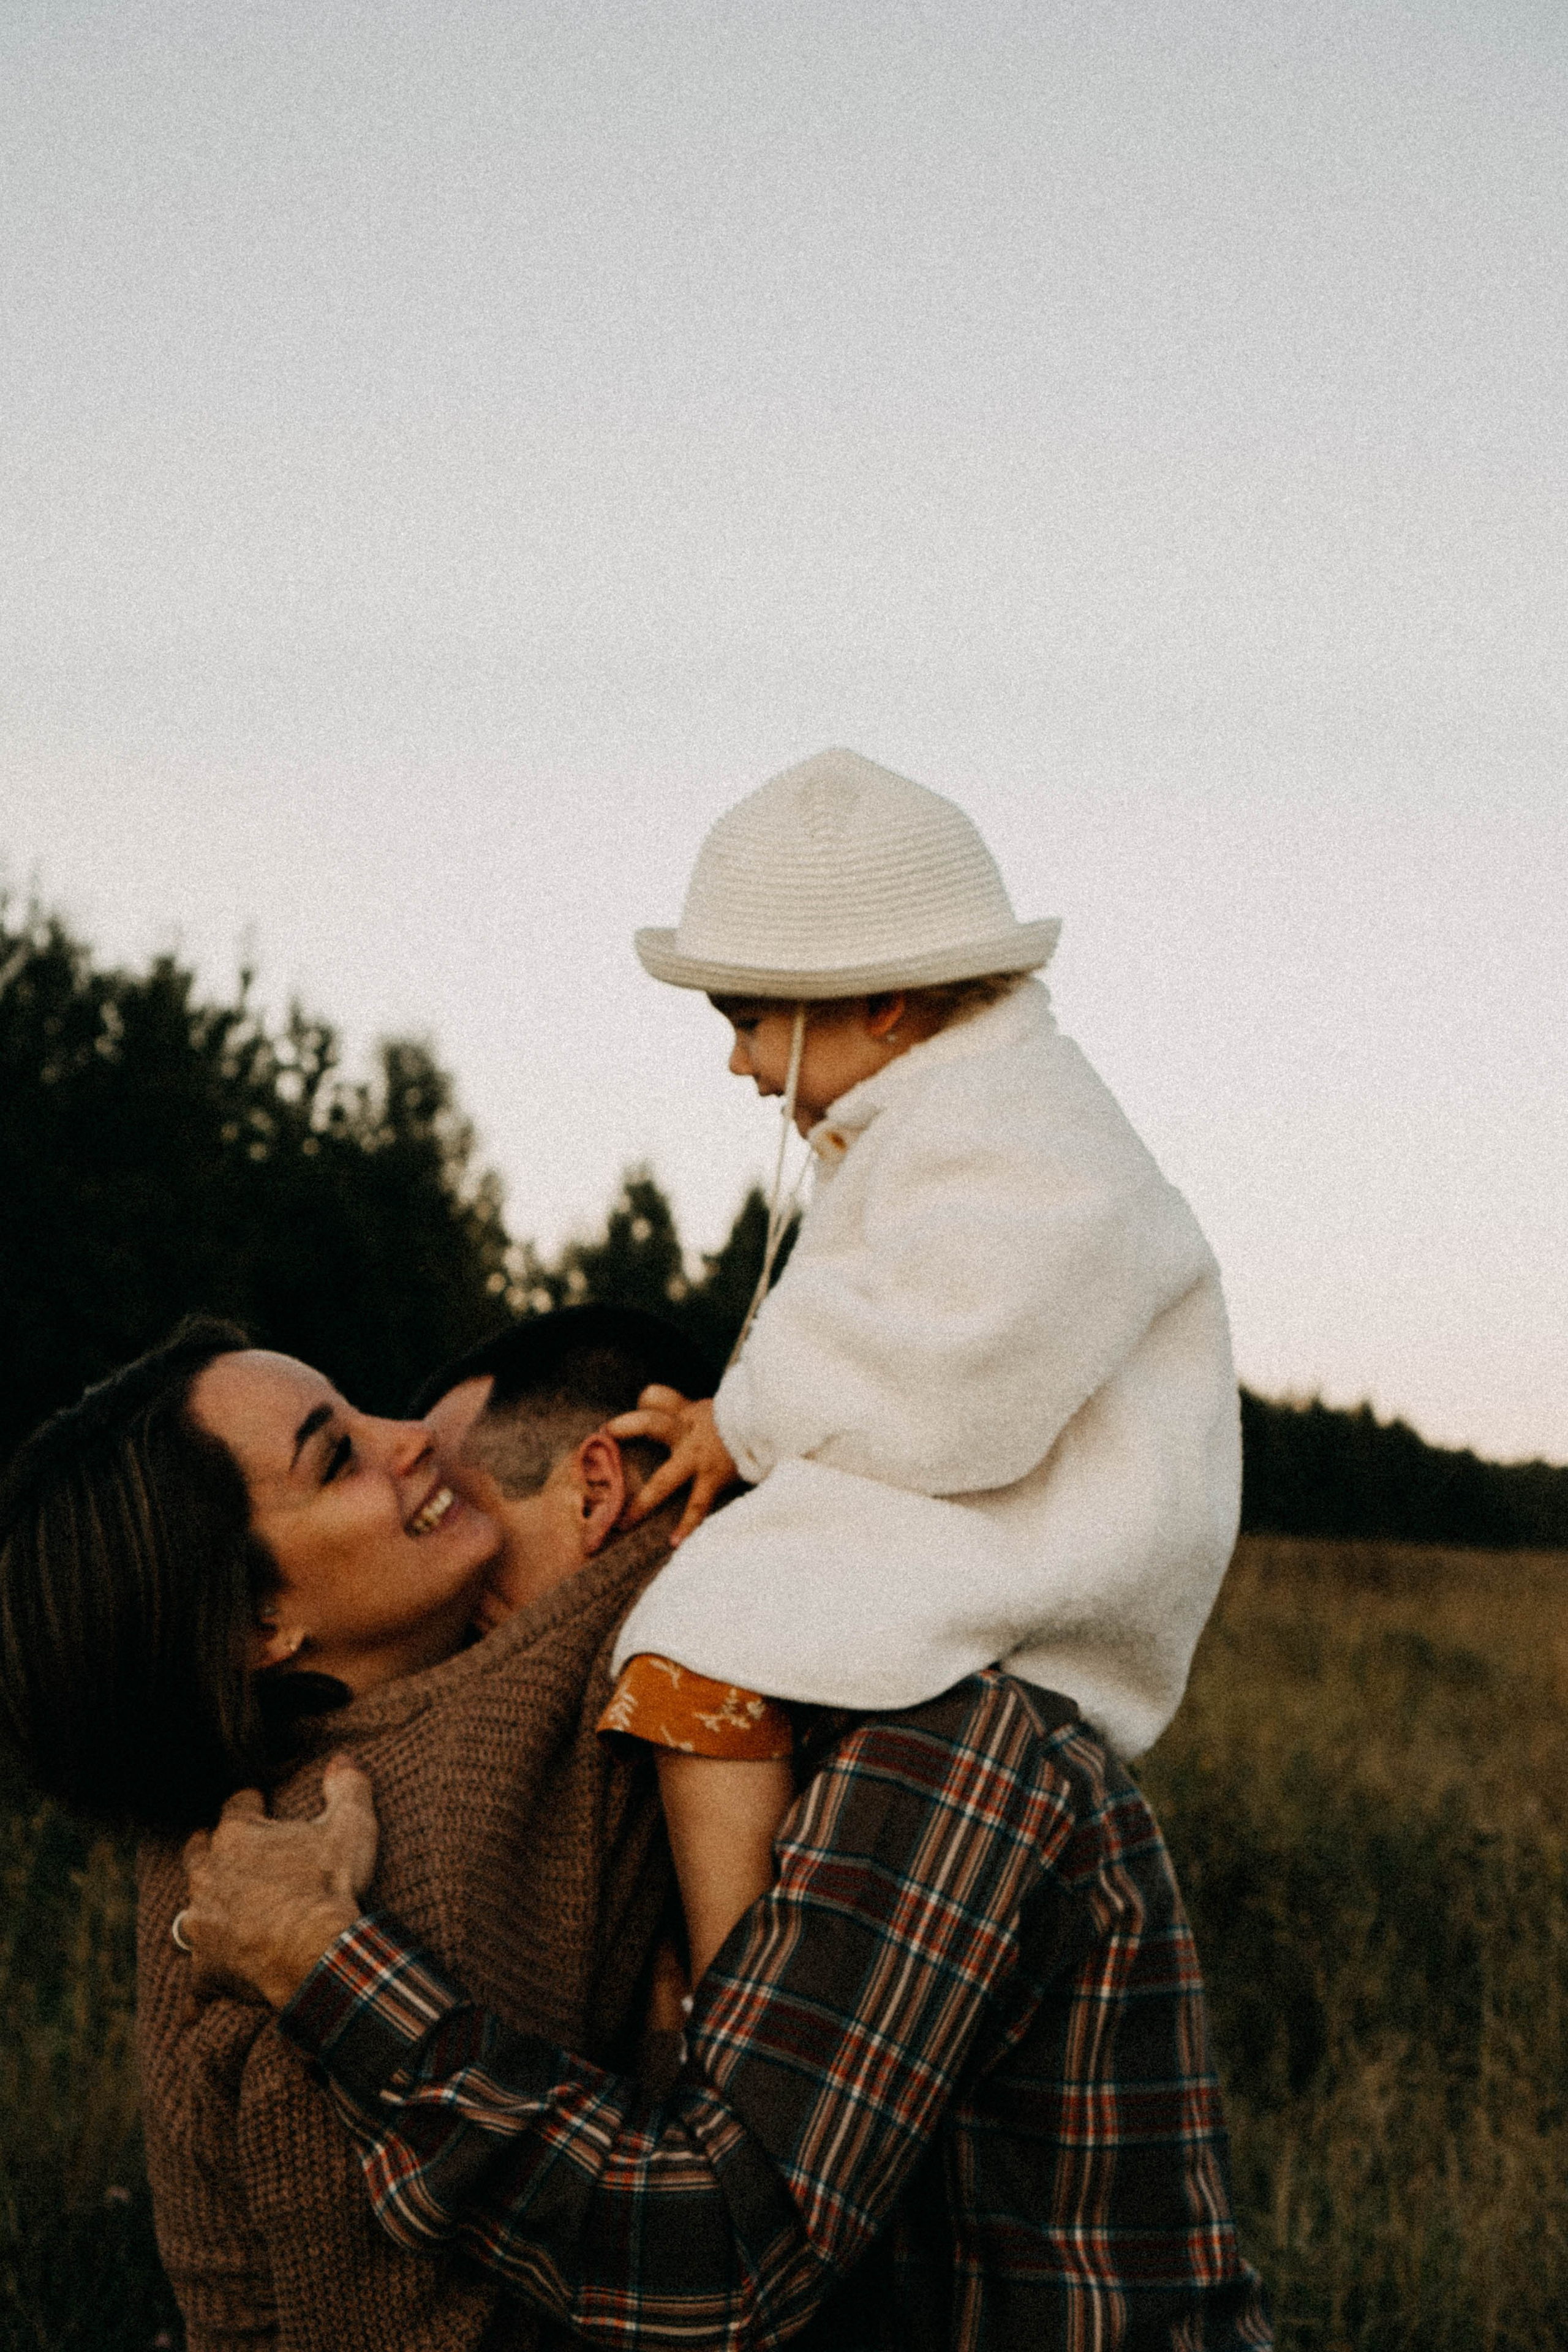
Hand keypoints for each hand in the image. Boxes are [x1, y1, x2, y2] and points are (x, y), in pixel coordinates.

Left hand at [179, 1755, 378, 2009]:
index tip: (260, 1803)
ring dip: (203, 1908)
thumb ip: (346, 1787)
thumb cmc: (329, 1886)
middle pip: (198, 1850)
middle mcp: (208, 1874)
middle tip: (229, 1851)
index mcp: (238, 1836)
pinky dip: (202, 1988)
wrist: (316, 1954)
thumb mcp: (350, 1828)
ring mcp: (203, 1923)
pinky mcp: (206, 1967)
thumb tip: (342, 1759)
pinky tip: (199, 2005)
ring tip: (218, 1912)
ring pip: (189, 1909)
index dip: (252, 1803)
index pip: (237, 1805)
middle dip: (211, 1848)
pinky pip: (197, 1981)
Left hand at [606, 1388, 737, 1545]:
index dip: (631, 1412)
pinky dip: (687, 1525)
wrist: (773, 1429)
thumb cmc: (737, 1424)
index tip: (607, 1431)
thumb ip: (677, 1407)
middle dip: (627, 1429)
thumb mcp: (705, 1408)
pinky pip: (697, 1505)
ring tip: (624, 1522)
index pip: (654, 1400)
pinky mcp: (714, 1478)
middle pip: (651, 1424)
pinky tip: (675, 1542)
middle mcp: (688, 1433)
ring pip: (665, 1480)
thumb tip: (645, 1399)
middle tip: (602, 1443)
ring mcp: (699, 1458)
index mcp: (686, 1415)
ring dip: (643, 1502)